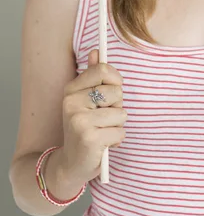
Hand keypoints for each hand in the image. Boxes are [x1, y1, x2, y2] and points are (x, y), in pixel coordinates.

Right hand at [59, 49, 125, 183]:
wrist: (70, 164)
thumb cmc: (83, 127)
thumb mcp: (84, 100)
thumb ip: (92, 76)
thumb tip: (97, 51)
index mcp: (71, 90)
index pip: (102, 70)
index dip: (115, 79)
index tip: (114, 89)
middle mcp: (72, 103)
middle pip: (116, 91)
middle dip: (117, 105)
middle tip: (104, 118)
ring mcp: (80, 121)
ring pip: (121, 113)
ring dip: (117, 125)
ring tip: (102, 132)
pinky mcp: (90, 139)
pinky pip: (120, 132)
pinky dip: (117, 140)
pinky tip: (103, 145)